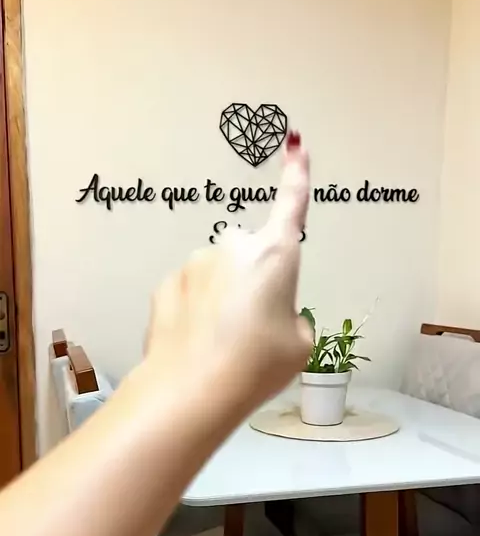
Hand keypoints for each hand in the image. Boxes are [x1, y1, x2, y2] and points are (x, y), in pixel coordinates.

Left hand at [145, 136, 311, 408]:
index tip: (296, 145)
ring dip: (223, 300)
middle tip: (255, 329)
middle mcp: (232, 248)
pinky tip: (197, 344)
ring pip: (217, 278)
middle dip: (254, 282)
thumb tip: (270, 314)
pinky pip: (189, 294)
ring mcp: (193, 265)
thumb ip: (291, 316)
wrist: (191, 390)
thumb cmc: (257, 365)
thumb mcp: (299, 344)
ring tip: (225, 344)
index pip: (292, 205)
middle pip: (251, 257)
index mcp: (274, 254)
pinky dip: (196, 314)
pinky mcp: (164, 286)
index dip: (297, 176)